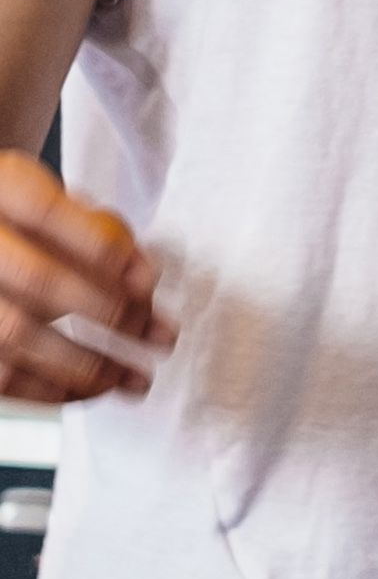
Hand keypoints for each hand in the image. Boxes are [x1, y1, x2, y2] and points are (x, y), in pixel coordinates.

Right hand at [0, 150, 175, 400]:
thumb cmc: (31, 228)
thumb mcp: (64, 207)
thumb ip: (104, 232)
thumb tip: (144, 278)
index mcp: (0, 188)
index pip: (41, 210)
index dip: (101, 248)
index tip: (149, 281)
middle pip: (37, 279)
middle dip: (110, 312)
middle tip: (160, 336)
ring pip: (15, 334)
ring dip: (88, 365)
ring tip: (137, 378)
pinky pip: (2, 376)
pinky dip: (51, 391)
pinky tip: (93, 390)